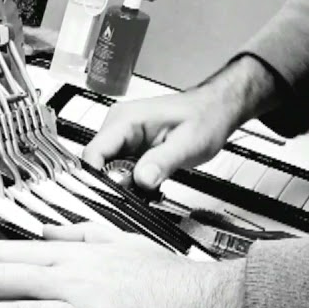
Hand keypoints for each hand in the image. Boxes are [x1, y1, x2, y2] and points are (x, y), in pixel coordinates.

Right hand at [83, 55, 279, 189]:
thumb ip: (163, 162)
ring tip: (146, 188)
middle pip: (96, 165)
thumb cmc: (206, 117)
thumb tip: (142, 180)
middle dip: (111, 185)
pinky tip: (146, 183)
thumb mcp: (189, 143)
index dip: (96, 178)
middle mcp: (117, 126)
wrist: (215, 110)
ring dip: (121, 185)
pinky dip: (128, 182)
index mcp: (126, 120)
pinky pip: (117, 169)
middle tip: (137, 195)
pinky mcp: (127, 147)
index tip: (110, 197)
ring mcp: (121, 136)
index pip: (92, 153)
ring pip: (105, 170)